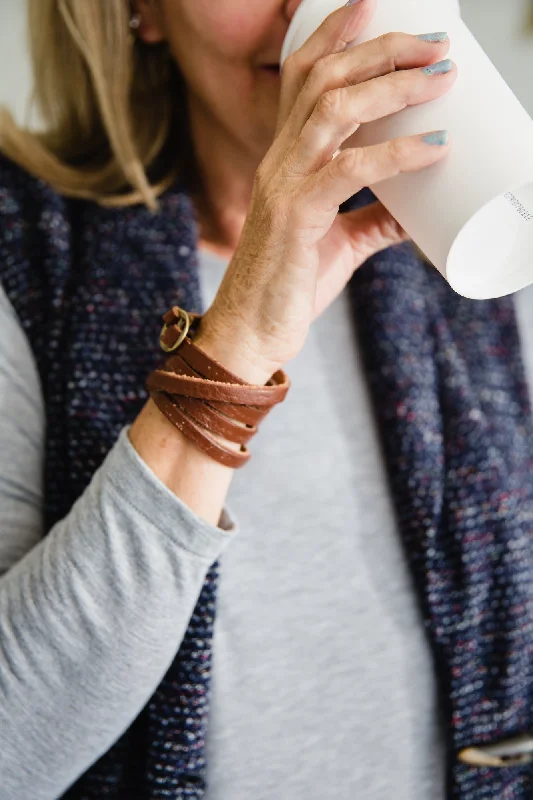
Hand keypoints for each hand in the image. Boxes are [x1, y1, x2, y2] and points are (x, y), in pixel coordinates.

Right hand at [197, 0, 455, 382]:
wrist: (250, 333)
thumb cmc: (287, 286)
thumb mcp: (339, 244)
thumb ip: (374, 220)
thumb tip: (415, 210)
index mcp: (284, 159)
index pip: (301, 78)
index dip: (334, 35)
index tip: (374, 9)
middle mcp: (278, 160)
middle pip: (323, 77)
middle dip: (380, 49)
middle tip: (434, 43)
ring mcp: (283, 184)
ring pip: (333, 108)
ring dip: (391, 85)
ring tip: (439, 78)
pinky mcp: (295, 216)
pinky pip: (349, 169)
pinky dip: (398, 154)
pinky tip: (434, 147)